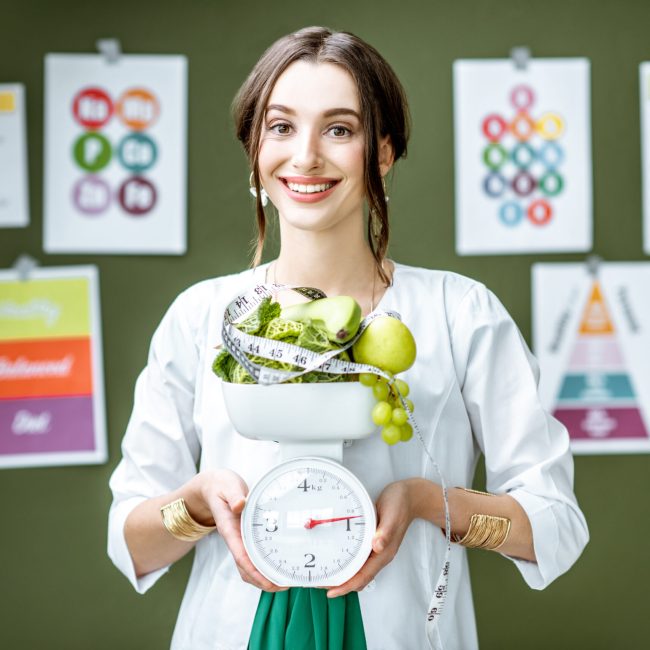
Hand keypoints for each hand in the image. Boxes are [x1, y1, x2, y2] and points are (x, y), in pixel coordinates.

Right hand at [199, 469, 287, 592]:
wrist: (212, 487)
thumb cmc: (221, 486)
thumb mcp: (228, 486)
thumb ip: (234, 495)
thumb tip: (239, 505)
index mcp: (229, 529)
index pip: (240, 556)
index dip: (254, 571)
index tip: (269, 582)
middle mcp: (233, 539)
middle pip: (246, 568)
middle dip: (263, 580)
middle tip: (285, 584)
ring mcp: (239, 541)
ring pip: (248, 567)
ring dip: (264, 578)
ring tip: (285, 581)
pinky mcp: (244, 538)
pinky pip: (252, 558)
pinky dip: (263, 567)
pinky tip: (278, 567)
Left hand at [326, 480, 416, 597]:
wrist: (409, 497)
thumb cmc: (400, 504)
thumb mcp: (392, 515)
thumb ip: (385, 531)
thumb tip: (377, 546)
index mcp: (384, 553)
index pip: (363, 577)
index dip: (347, 586)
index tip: (331, 592)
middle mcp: (380, 555)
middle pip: (359, 578)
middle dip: (341, 584)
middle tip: (320, 582)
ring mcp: (377, 550)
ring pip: (358, 570)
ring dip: (343, 575)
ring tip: (325, 573)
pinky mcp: (373, 543)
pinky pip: (359, 559)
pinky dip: (347, 563)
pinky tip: (337, 558)